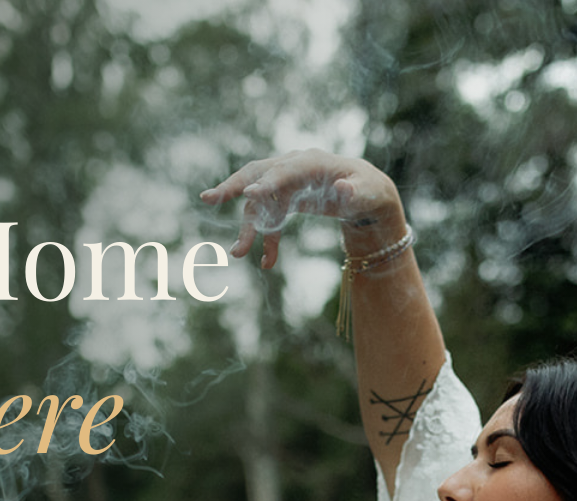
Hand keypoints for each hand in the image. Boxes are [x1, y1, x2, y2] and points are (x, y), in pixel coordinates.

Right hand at [200, 149, 404, 268]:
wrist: (366, 194)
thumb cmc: (368, 190)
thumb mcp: (368, 193)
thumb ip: (355, 193)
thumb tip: (343, 190)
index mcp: (312, 162)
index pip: (284, 171)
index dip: (267, 183)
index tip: (249, 195)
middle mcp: (293, 167)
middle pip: (256, 175)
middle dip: (232, 187)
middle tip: (208, 198)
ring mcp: (286, 182)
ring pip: (259, 202)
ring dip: (248, 227)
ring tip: (237, 252)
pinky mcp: (284, 198)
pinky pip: (269, 218)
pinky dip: (267, 238)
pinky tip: (267, 262)